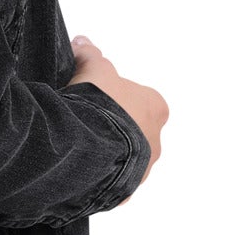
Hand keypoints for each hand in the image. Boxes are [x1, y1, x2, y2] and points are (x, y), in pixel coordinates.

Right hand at [67, 35, 166, 185]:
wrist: (87, 146)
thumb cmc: (99, 105)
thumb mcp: (93, 69)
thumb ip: (90, 55)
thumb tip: (83, 41)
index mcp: (156, 109)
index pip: (142, 99)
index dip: (118, 97)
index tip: (97, 97)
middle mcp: (156, 141)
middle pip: (134, 130)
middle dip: (113, 127)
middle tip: (85, 121)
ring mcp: (142, 169)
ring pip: (124, 159)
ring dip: (106, 153)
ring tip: (78, 146)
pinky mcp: (124, 193)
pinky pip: (111, 183)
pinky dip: (98, 178)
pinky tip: (78, 169)